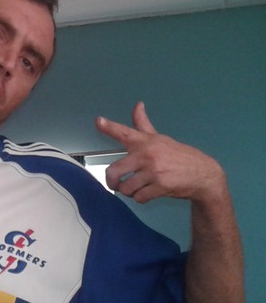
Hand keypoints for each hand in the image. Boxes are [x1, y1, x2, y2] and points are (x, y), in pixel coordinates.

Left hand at [95, 102, 225, 203]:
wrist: (204, 175)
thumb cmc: (178, 155)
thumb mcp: (160, 138)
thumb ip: (143, 124)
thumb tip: (138, 104)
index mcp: (145, 141)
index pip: (124, 132)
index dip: (109, 127)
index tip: (98, 121)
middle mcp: (147, 154)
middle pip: (114, 171)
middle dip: (112, 181)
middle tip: (115, 184)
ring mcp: (154, 171)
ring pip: (126, 188)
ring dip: (128, 192)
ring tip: (136, 188)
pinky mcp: (161, 186)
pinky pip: (139, 197)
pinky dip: (140, 198)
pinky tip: (147, 193)